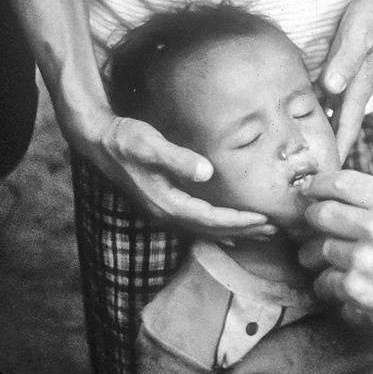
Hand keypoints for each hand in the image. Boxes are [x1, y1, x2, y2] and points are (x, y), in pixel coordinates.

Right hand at [77, 112, 273, 240]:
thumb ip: (177, 159)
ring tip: (260, 234)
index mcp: (166, 203)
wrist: (98, 140)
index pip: (211, 219)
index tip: (264, 220)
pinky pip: (196, 224)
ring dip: (234, 232)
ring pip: (205, 229)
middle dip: (243, 231)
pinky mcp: (162, 203)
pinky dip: (217, 229)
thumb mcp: (150, 144)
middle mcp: (165, 213)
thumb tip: (206, 172)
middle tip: (274, 231)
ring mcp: (162, 211)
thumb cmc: (125, 139)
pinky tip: (228, 233)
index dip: (239, 222)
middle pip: (211, 230)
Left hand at [298, 170, 372, 339]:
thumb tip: (331, 190)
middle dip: (313, 220)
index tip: (309, 190)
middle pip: (320, 213)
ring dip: (319, 256)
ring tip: (337, 261)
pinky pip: (324, 281)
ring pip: (318, 249)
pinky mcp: (355, 289)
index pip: (340, 182)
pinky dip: (330, 284)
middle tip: (317, 226)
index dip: (318, 185)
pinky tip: (346, 284)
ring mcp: (364, 259)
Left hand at [319, 0, 372, 161]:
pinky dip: (318, 113)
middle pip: (341, 128)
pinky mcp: (344, 73)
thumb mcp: (358, 35)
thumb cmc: (372, 18)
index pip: (347, 126)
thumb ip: (346, 60)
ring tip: (305, 154)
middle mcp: (355, 89)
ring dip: (323, 134)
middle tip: (313, 174)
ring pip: (335, 115)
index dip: (338, 151)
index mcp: (359, 87)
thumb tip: (331, 87)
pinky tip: (302, 118)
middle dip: (330, 151)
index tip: (329, 177)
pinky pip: (329, 100)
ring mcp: (351, 82)